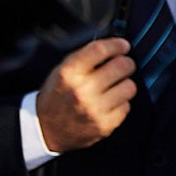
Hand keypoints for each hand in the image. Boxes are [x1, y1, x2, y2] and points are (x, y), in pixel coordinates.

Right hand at [35, 38, 134, 152]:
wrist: (45, 130)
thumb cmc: (55, 98)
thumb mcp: (61, 72)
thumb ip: (85, 57)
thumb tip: (113, 47)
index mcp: (69, 74)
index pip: (101, 50)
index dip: (117, 45)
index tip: (123, 46)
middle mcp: (82, 91)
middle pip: (122, 66)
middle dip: (125, 64)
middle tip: (121, 67)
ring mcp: (94, 109)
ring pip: (129, 86)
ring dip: (124, 85)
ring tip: (113, 88)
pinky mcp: (104, 124)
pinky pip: (126, 106)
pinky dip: (120, 104)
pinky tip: (108, 104)